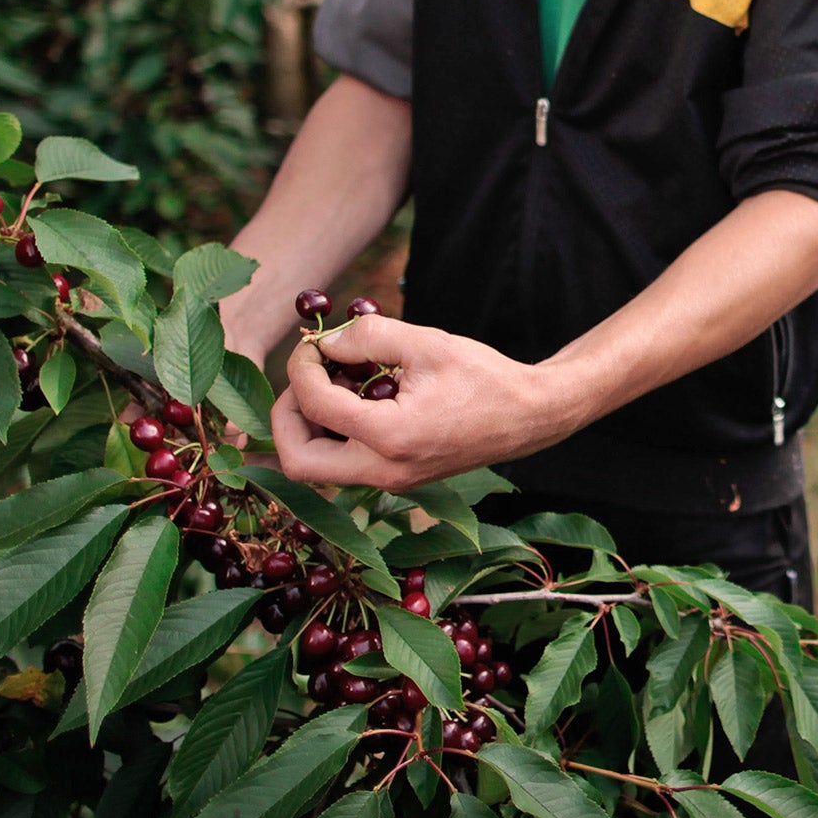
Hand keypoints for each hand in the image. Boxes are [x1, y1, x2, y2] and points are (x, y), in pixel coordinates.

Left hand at [273, 314, 565, 491]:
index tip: (313, 343)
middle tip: (306, 376)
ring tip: (335, 380)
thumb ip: (369, 336)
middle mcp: (384, 471)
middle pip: (298, 461)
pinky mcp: (396, 479)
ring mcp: (390, 481)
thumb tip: (324, 342)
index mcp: (391, 438)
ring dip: (310, 424)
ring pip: (317, 468)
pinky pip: (344, 463)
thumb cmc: (484, 377)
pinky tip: (357, 394)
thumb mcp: (427, 342)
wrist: (530, 416)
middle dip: (287, 415)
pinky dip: (335, 431)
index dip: (302, 368)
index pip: (315, 405)